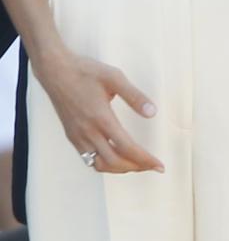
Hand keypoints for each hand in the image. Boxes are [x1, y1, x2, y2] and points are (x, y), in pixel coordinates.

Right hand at [38, 49, 163, 173]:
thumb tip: (152, 112)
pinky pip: (88, 159)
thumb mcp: (114, 77)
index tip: (159, 165)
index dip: (145, 159)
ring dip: (119, 168)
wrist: (56, 71)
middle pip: (114, 162)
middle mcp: (89, 132)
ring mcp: (78, 137)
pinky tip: (114, 157)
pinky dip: (104, 164)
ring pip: (99, 164)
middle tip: (152, 166)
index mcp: (101, 119)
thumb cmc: (86, 71)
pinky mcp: (72, 136)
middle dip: (136, 167)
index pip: (127, 148)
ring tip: (136, 164)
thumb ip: (134, 96)